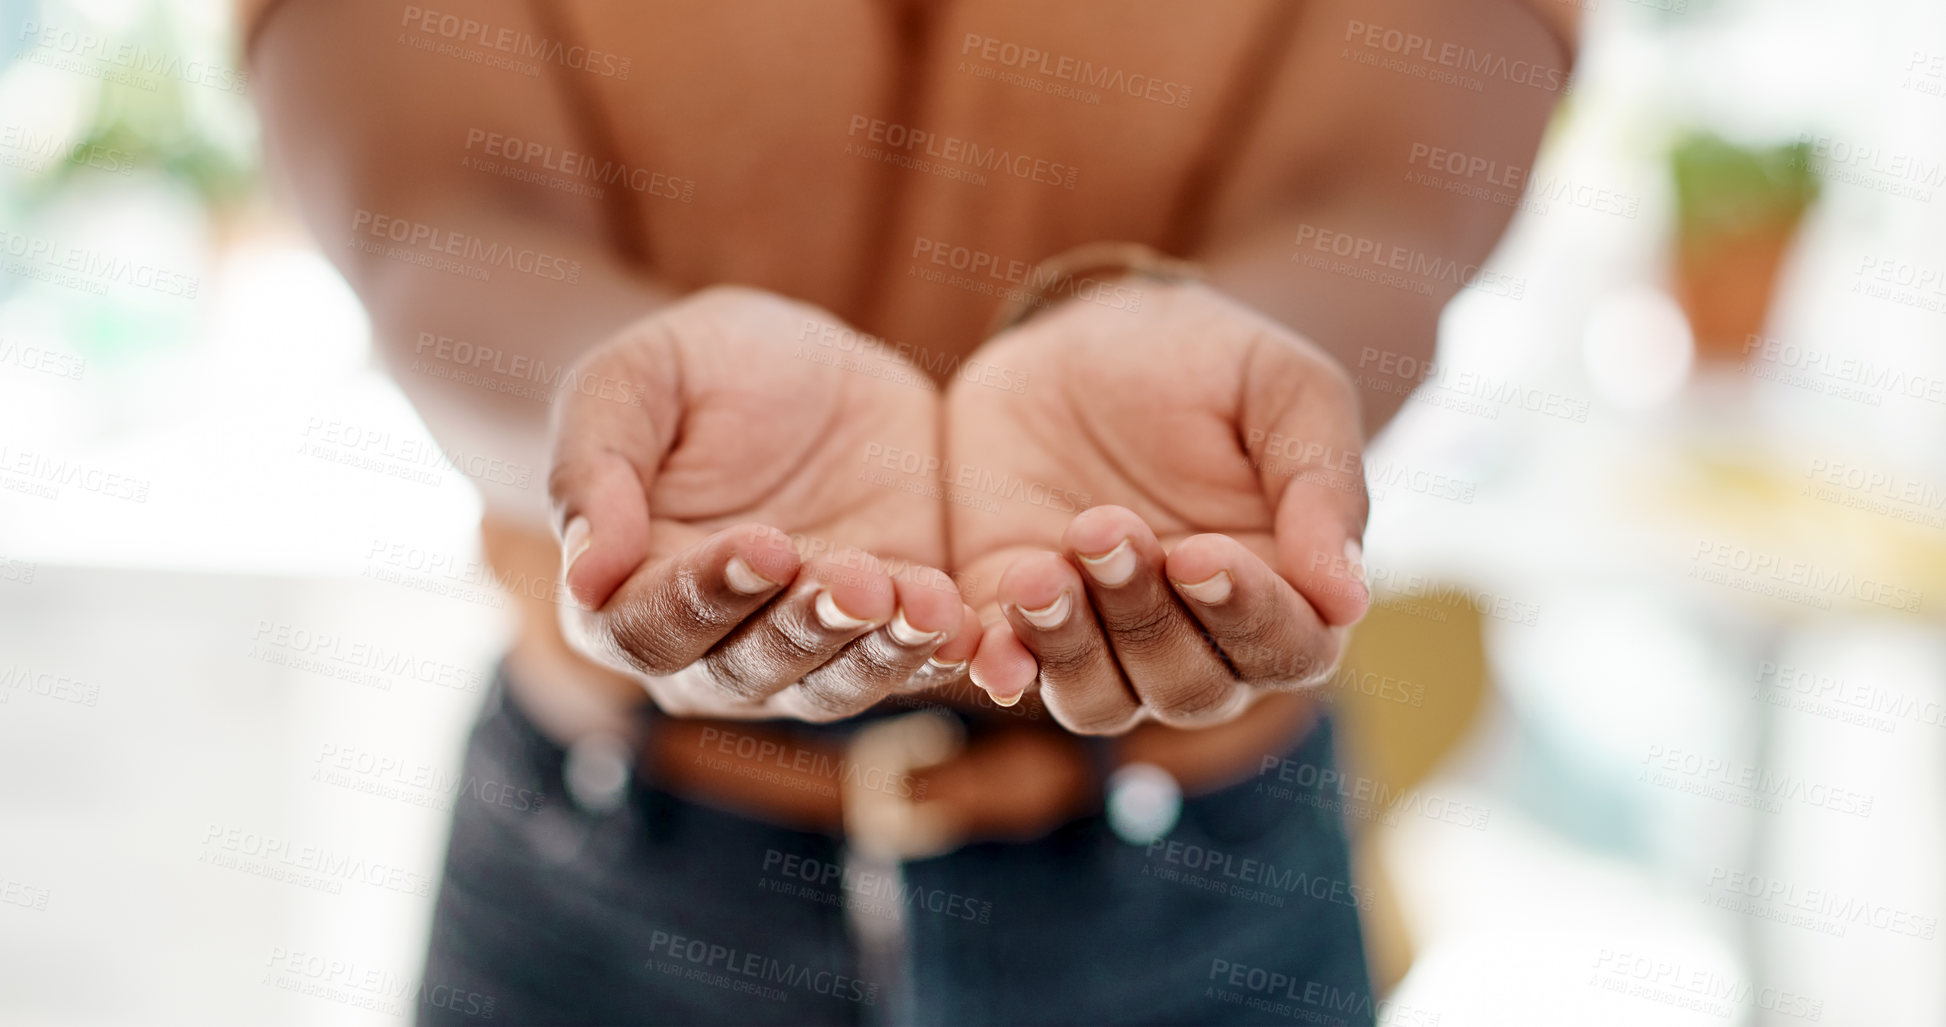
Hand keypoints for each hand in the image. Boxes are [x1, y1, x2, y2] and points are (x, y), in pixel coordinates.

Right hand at [547, 287, 979, 721]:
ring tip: (926, 604)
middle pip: (748, 671)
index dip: (707, 595)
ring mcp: (805, 651)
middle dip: (807, 629)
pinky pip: (914, 664)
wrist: (799, 363)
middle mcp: (710, 650)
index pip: (651, 626)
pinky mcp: (888, 632)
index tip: (766, 546)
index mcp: (626, 596)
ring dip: (882, 651)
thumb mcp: (632, 381)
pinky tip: (977, 629)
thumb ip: (594, 468)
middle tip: (857, 579)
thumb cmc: (693, 369)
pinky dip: (946, 654)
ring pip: (836, 684)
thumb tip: (586, 571)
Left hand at [948, 280, 1369, 733]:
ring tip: (1041, 572)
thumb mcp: (1285, 387)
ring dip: (1071, 647)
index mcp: (1284, 591)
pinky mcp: (1019, 620)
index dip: (1245, 615)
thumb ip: (1322, 483)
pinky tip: (991, 644)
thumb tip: (1350, 598)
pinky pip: (1015, 674)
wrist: (1086, 336)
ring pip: (1103, 701)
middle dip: (1146, 617)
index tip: (1199, 553)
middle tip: (1106, 527)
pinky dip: (1005, 669)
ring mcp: (1105, 639)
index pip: (1285, 649)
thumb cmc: (1209, 361)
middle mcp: (1199, 637)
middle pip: (1191, 687)